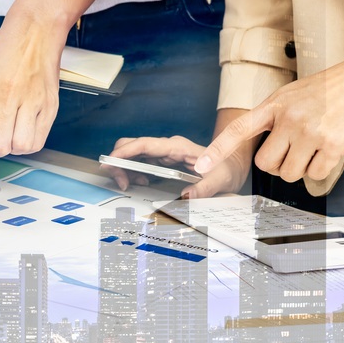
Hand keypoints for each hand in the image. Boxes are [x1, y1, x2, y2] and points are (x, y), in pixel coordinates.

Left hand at [0, 19, 61, 187]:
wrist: (36, 32)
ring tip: (12, 124)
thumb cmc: (4, 50)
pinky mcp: (49, 107)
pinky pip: (38, 141)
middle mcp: (6, 99)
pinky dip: (29, 141)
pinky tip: (25, 124)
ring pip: (19, 147)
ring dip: (13, 144)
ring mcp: (30, 103)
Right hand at [104, 136, 250, 198]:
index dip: (124, 152)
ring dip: (125, 169)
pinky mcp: (162, 161)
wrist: (232, 166)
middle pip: (133, 146)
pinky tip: (140, 182)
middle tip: (120, 181)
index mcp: (177, 146)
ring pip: (133, 154)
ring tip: (129, 184)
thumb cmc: (226, 169)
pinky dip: (133, 172)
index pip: (145, 144)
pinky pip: (140, 163)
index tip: (111, 161)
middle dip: (119, 161)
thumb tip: (186, 198)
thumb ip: (204, 189)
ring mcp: (163, 153)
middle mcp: (167, 147)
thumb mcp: (219, 180)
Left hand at [194, 30, 343, 182]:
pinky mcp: (333, 143)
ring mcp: (310, 131)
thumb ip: (277, 117)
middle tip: (297, 150)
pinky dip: (323, 169)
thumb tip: (269, 151)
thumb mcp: (297, 92)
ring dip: (302, 169)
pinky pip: (315, 175)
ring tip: (317, 146)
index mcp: (275, 103)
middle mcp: (288, 117)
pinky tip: (333, 148)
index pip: (239, 129)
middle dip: (280, 165)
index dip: (217, 150)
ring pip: (290, 174)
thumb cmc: (337, 86)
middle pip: (266, 164)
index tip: (199, 166)